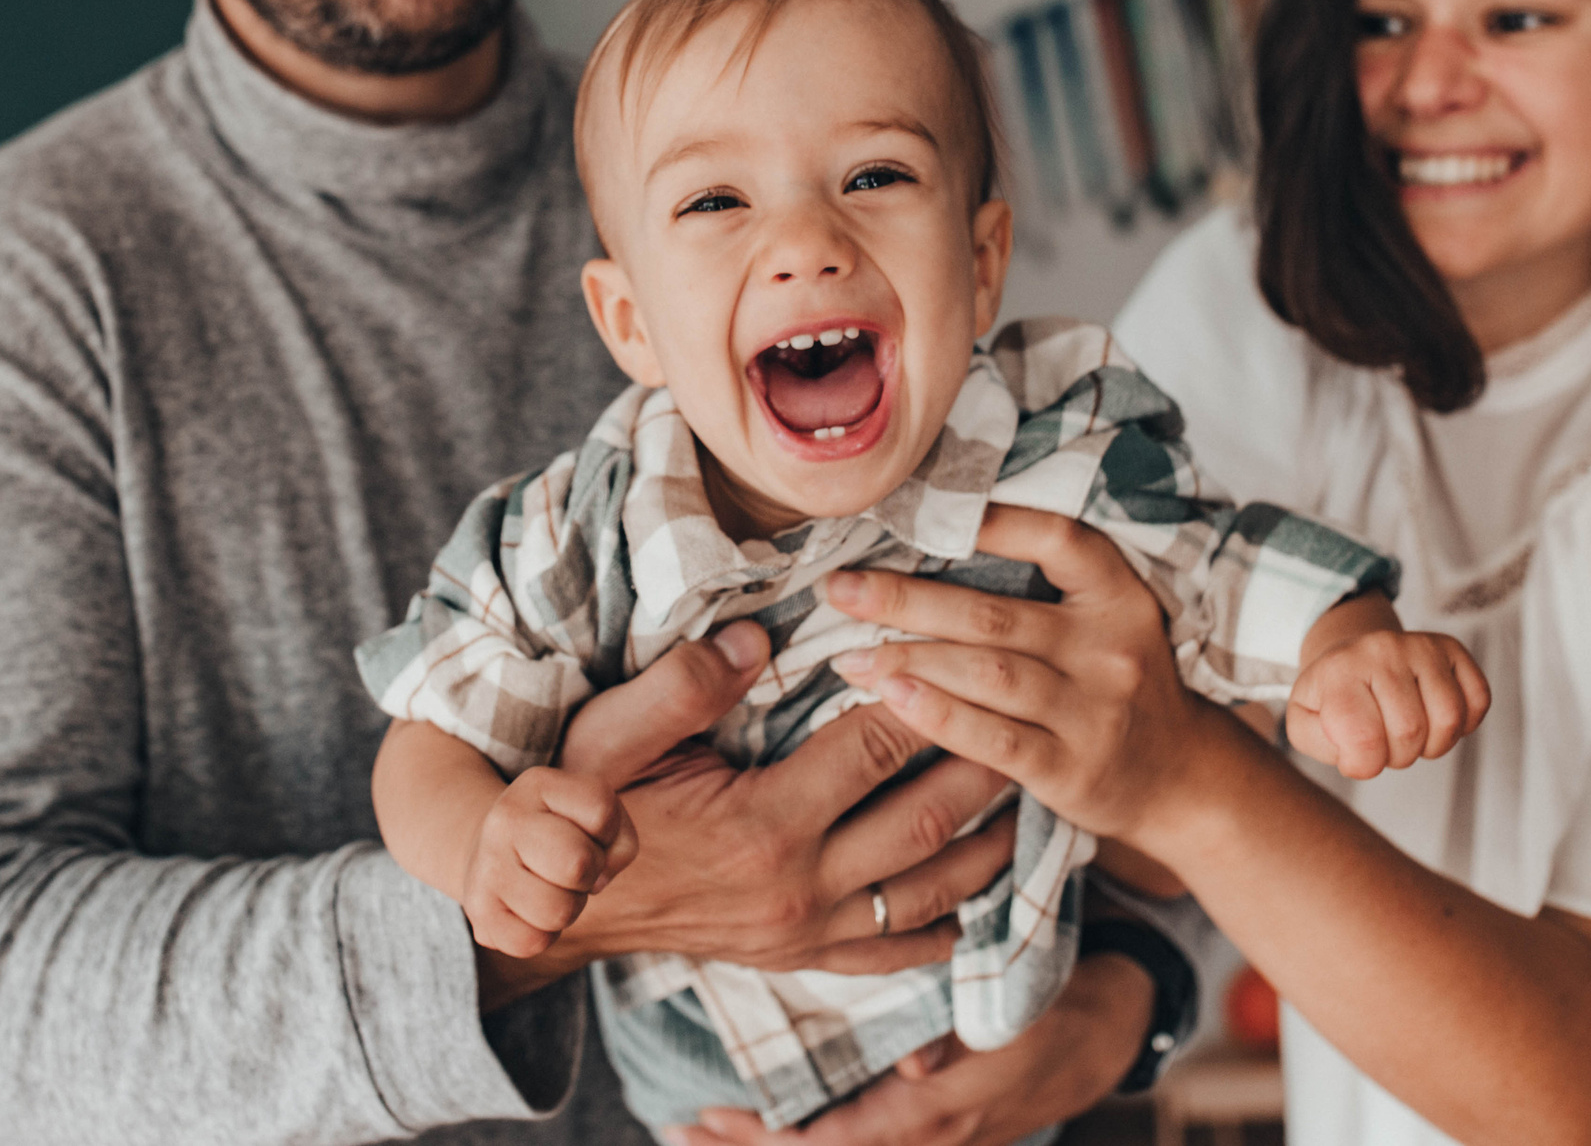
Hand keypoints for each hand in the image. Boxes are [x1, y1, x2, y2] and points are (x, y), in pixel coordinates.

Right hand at [463, 767, 634, 957]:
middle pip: (579, 864)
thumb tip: (596, 882)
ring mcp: (487, 865)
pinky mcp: (478, 910)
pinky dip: (545, 935)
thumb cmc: (561, 834)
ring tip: (553, 889)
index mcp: (538, 784)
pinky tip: (532, 911)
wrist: (490, 850)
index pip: (602, 810)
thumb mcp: (593, 815)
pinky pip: (532, 942)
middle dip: (588, 874)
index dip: (608, 833)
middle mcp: (505, 819)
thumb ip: (620, 841)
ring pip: (558, 911)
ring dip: (569, 908)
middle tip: (571, 870)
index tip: (587, 833)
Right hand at [478, 620, 1019, 1005]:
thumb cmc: (584, 809)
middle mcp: (800, 887)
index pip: (873, 749)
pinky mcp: (806, 958)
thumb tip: (751, 632)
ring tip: (1029, 790)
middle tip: (1024, 713)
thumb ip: (683, 683)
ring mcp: (809, 932)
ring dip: (991, 843)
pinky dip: (951, 921)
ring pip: (933, 891)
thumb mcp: (612, 735)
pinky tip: (981, 885)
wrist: (561, 908)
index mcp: (763, 823)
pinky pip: (898, 948)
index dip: (920, 696)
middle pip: (927, 820)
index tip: (952, 652)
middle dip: (984, 765)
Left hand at [669, 946, 1153, 1145]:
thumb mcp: (1015, 1007)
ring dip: (769, 1142)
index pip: (833, 1144)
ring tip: (697, 1124)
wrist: (1108, 1030)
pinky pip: (855, 1141)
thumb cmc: (1054, 1001)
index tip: (706, 1117)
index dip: (766, 1140)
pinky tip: (765, 1118)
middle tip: (677, 1125)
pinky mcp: (931, 1126)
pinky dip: (807, 1135)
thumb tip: (910, 1067)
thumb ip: (962, 1035)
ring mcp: (930, 1138)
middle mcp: (925, 1136)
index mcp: (936, 1110)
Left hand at [827, 505, 1219, 853]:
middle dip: (904, 599)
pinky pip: (992, 738)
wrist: (1181, 779)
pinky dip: (935, 714)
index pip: (1056, 539)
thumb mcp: (1107, 621)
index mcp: (1119, 596)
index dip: (989, 520)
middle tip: (838, 590)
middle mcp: (1110, 648)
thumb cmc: (1117, 685)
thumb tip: (929, 546)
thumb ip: (1043, 588)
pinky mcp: (1072, 769)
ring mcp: (1095, 712)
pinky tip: (889, 697)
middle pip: (992, 614)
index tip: (913, 511)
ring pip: (985, 673)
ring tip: (846, 654)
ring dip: (907, 658)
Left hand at [1285, 628, 1488, 779]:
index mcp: (1339, 671)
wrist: (1354, 656)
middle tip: (1384, 742)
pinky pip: (1478, 700)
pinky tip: (1435, 718)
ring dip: (1433, 744)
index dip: (1363, 764)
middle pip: (1410, 732)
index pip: (1363, 739)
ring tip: (1410, 734)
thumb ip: (1315, 741)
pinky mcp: (1452, 649)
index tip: (1356, 756)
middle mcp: (1381, 650)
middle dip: (1398, 756)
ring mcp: (1420, 646)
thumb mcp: (1303, 721)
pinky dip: (1464, 724)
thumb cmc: (1332, 696)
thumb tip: (1354, 749)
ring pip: (1449, 718)